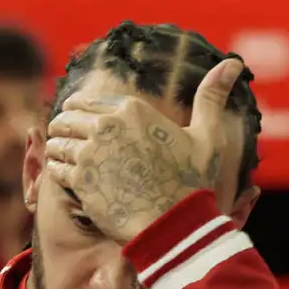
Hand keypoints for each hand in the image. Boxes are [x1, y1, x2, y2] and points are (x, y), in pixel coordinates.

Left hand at [44, 59, 244, 240]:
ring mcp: (90, 152)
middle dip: (63, 129)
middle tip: (66, 142)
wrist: (174, 225)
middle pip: (65, 118)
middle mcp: (107, 125)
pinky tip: (67, 179)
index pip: (84, 101)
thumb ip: (212, 97)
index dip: (77, 113)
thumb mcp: (207, 136)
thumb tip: (233, 63)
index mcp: (132, 109)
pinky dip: (57, 172)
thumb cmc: (191, 183)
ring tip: (63, 159)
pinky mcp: (79, 179)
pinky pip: (55, 168)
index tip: (78, 124)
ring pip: (56, 142)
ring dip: (58, 150)